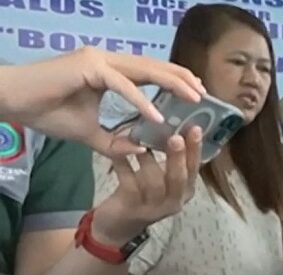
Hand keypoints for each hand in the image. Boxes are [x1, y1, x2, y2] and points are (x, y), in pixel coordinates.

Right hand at [0, 47, 204, 156]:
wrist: (13, 103)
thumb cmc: (46, 112)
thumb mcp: (88, 132)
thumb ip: (114, 141)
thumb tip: (140, 148)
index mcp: (109, 71)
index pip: (149, 72)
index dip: (174, 80)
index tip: (196, 94)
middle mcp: (106, 61)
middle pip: (153, 67)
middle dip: (182, 79)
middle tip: (205, 94)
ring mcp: (97, 60)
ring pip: (144, 71)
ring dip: (171, 85)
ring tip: (194, 99)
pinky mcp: (88, 66)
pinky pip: (121, 85)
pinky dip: (140, 101)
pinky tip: (157, 115)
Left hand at [91, 127, 202, 245]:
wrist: (118, 225)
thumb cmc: (143, 194)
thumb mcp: (162, 179)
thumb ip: (170, 160)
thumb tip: (174, 125)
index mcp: (185, 191)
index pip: (195, 169)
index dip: (195, 149)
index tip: (195, 128)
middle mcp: (174, 201)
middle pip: (179, 179)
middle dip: (177, 157)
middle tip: (175, 137)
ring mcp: (153, 207)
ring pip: (154, 182)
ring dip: (147, 160)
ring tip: (138, 140)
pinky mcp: (132, 208)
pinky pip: (129, 183)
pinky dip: (124, 165)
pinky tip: (117, 150)